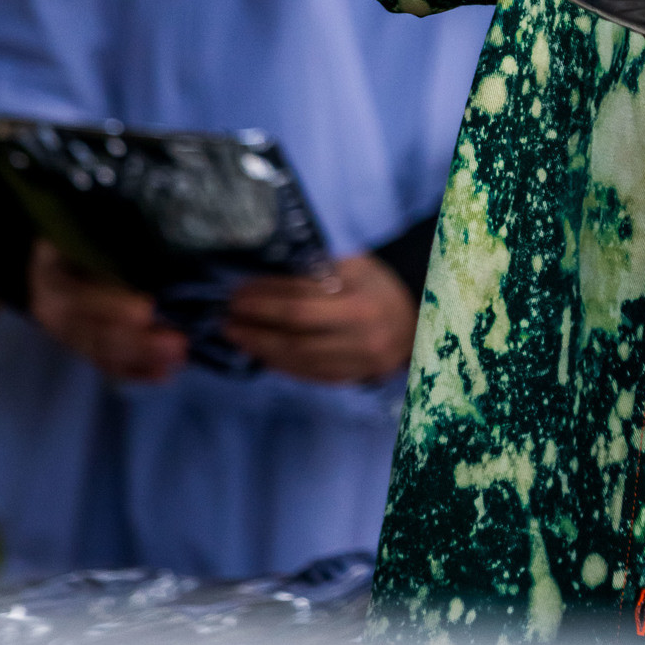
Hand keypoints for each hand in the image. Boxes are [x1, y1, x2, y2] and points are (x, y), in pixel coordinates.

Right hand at [28, 239, 187, 382]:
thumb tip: (156, 241)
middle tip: (178, 342)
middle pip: (95, 335)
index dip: (113, 306)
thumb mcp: (84, 229)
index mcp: (53, 279)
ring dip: (143, 360)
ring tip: (178, 357)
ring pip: (102, 355)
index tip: (147, 310)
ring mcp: (68, 335)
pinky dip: (135, 372)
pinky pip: (106, 366)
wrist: (45, 258)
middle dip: (139, 343)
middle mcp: (55, 314)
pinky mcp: (82, 347)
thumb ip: (112, 239)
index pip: (81, 298)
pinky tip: (163, 374)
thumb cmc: (77, 233)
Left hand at [222, 253, 417, 383]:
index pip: (301, 305)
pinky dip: (280, 364)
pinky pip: (308, 375)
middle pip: (295, 338)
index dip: (265, 301)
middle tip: (226, 318)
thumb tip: (266, 278)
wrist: (418, 318)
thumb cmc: (380, 284)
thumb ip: (317, 271)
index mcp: (361, 305)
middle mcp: (360, 339)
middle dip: (256, 328)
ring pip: (298, 362)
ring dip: (261, 349)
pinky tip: (261, 352)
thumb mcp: (356, 265)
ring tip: (236, 335)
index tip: (238, 293)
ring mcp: (356, 365)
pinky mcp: (351, 379)